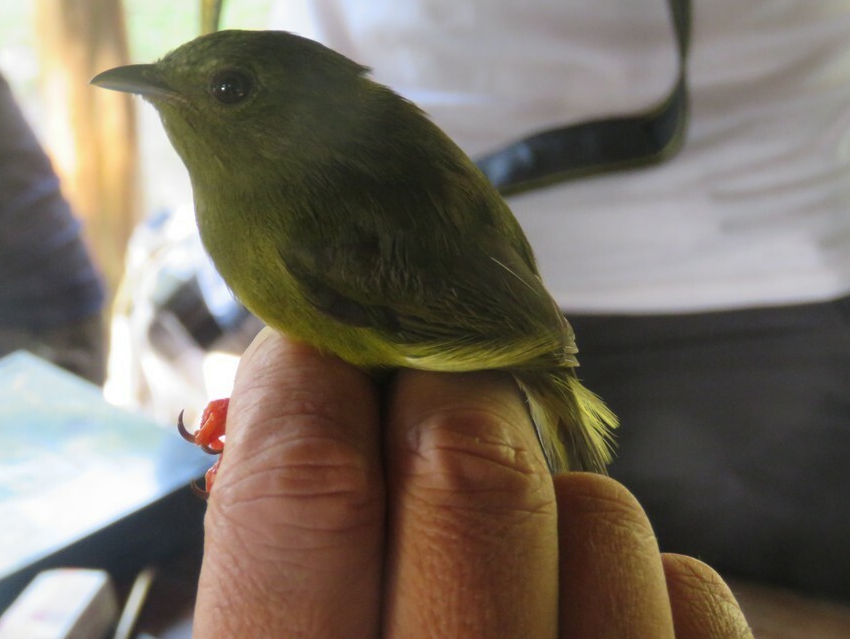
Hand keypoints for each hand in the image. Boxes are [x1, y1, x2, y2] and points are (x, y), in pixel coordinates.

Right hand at [192, 329, 752, 637]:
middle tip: (421, 385)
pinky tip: (574, 629)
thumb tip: (293, 387)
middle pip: (469, 469)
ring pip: (599, 509)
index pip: (303, 491)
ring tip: (500, 558)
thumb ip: (267, 552)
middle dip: (442, 388)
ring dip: (544, 496)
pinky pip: (688, 586)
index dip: (312, 377)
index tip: (323, 344)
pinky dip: (630, 578)